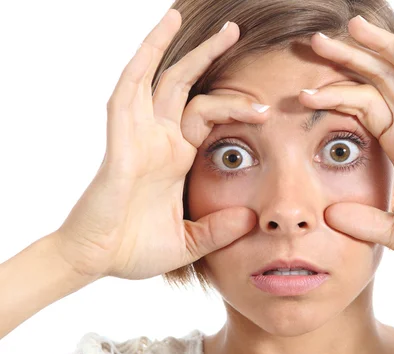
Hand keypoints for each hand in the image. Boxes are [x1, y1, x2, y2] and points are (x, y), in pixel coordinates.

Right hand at [55, 11, 264, 279]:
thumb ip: (219, 230)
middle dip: (207, 56)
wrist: (98, 261)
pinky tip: (156, 41)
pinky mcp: (121, 141)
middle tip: (233, 30)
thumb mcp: (190, 241)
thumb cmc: (136, 250)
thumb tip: (251, 219)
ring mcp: (138, 137)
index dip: (236, 106)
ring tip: (181, 16)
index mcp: (176, 158)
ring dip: (169, 47)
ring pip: (156, 79)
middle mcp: (159, 140)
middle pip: (184, 85)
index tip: (266, 109)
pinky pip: (127, 95)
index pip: (207, 115)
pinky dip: (140, 66)